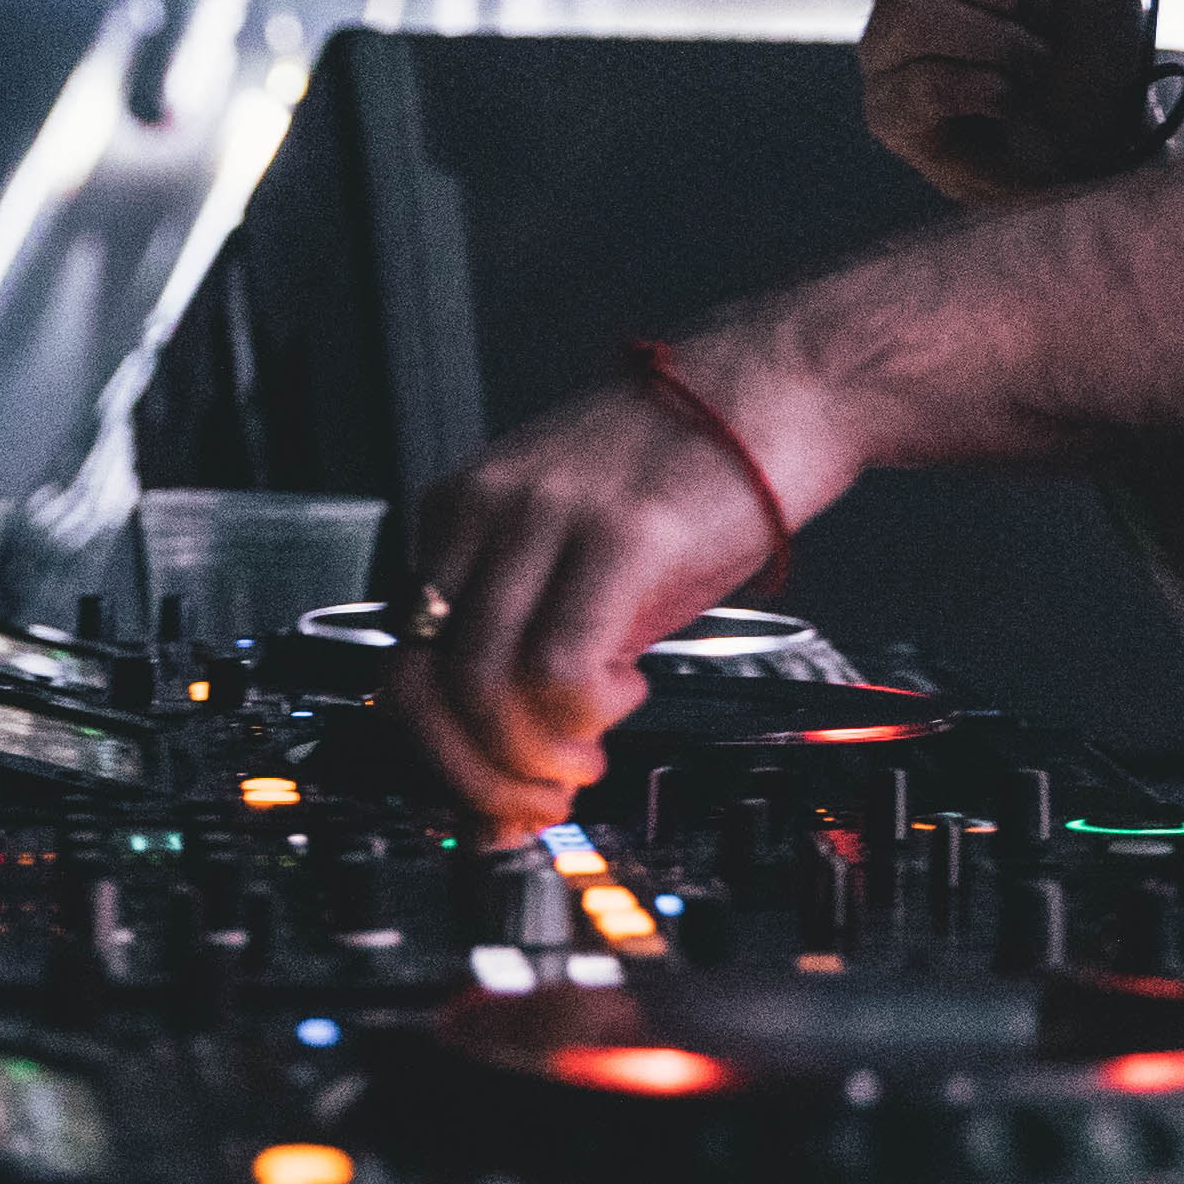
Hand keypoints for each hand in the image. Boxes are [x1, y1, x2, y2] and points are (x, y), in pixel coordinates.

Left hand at [388, 362, 819, 832]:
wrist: (780, 381)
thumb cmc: (691, 467)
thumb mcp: (582, 546)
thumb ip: (535, 634)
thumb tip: (512, 752)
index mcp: (461, 509)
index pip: (403, 659)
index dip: (440, 755)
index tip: (487, 799)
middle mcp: (488, 507)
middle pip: (426, 684)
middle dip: (478, 775)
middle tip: (536, 802)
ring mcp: (548, 515)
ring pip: (485, 686)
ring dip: (535, 757)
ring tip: (588, 753)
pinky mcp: (620, 532)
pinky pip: (560, 667)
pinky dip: (583, 716)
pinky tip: (626, 693)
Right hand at [864, 0, 1151, 206]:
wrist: (1100, 143)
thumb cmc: (1091, 51)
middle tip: (1043, 19)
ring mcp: (887, 48)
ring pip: (917, 13)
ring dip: (1004, 43)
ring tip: (1032, 64)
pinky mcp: (888, 111)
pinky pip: (922, 82)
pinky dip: (990, 91)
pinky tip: (1008, 101)